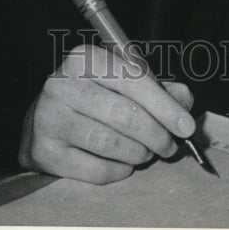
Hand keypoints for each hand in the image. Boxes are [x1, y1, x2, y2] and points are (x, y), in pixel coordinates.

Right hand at [18, 44, 194, 183]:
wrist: (40, 121)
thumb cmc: (90, 97)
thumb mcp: (121, 81)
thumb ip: (156, 88)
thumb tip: (184, 101)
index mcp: (85, 58)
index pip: (133, 81)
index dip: (165, 107)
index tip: (187, 127)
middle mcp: (63, 84)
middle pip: (124, 115)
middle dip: (157, 135)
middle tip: (170, 146)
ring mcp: (50, 118)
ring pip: (111, 144)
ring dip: (140, 153)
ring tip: (148, 153)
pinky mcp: (45, 151)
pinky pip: (95, 170)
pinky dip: (119, 171)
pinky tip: (125, 164)